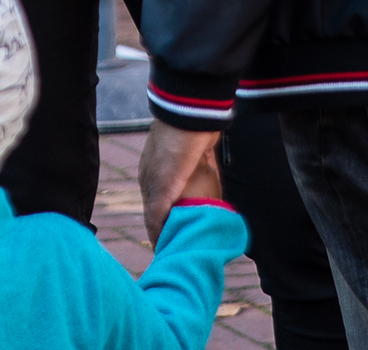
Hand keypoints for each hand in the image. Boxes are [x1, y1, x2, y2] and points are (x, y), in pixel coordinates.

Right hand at [139, 121, 220, 244]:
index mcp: (150, 180)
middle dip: (179, 223)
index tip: (170, 252)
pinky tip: (217, 203)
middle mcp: (163, 173)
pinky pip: (206, 178)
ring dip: (196, 207)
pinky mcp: (201, 156)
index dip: (160, 233)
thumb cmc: (172, 150)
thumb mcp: (161, 186)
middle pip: (171, 204)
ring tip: (205, 227)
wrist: (193, 115)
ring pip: (190, 193)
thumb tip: (156, 239)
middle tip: (190, 243)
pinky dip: (211, 190)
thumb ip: (156, 213)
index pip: (153, 215)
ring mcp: (182, 164)